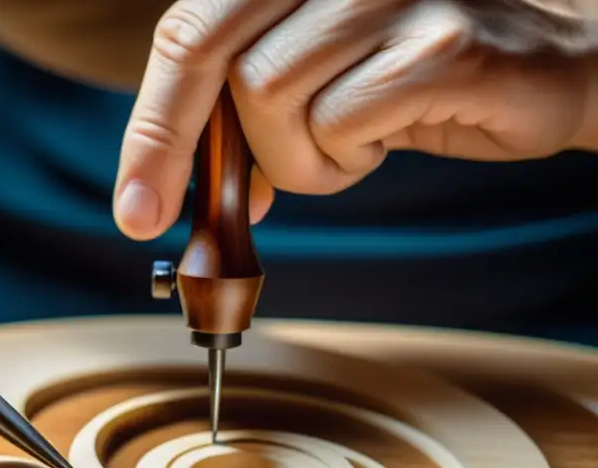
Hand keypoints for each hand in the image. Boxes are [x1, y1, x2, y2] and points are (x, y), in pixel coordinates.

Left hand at [113, 0, 597, 239]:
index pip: (189, 32)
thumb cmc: (418, 74)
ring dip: (297, 157)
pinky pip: (342, 122)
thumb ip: (247, 114)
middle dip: (179, 148)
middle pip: (215, 56)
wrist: (547, 60)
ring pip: (272, 97)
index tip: (136, 206)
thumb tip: (182, 183)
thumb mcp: (316, 84)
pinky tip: (386, 137)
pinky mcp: (440, 41)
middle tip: (173, 219)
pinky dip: (348, 157)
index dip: (152, 123)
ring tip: (348, 145)